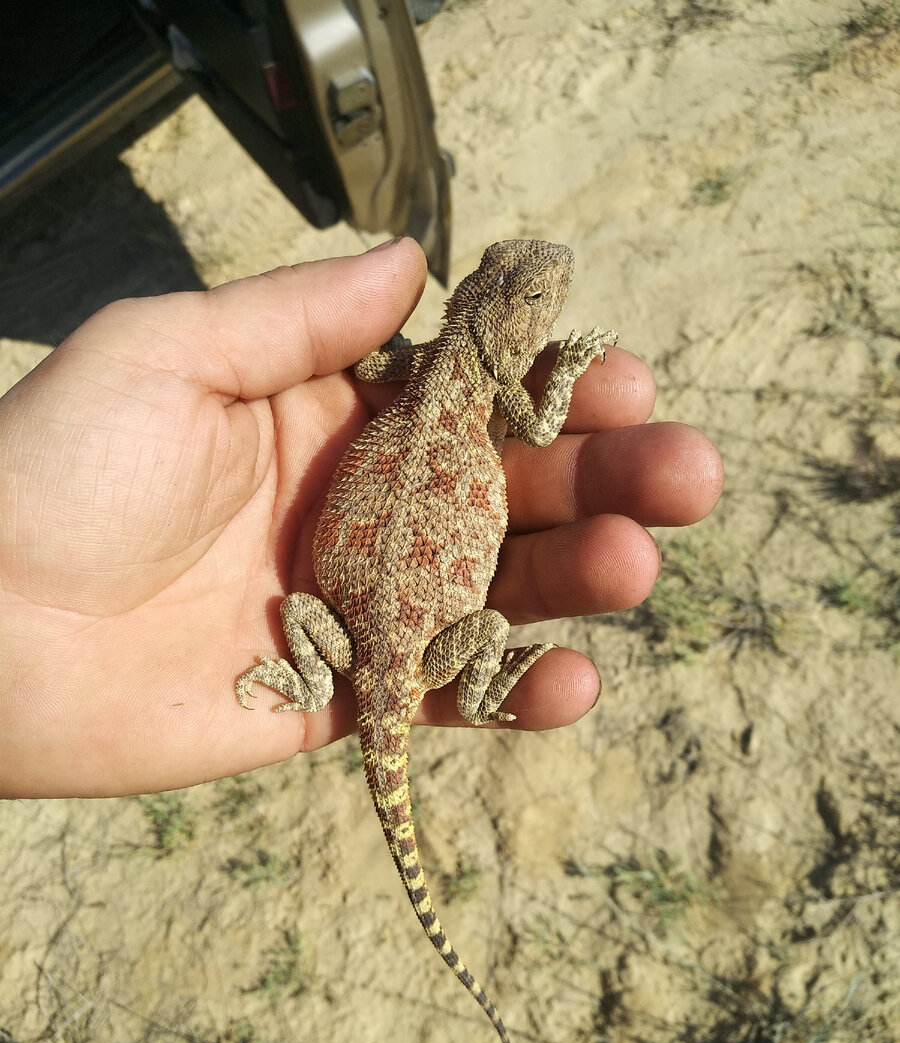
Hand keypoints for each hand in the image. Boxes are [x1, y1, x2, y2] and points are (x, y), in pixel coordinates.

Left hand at [0, 239, 721, 796]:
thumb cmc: (57, 471)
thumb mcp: (172, 352)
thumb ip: (301, 314)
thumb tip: (418, 256)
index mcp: (328, 417)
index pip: (468, 395)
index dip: (548, 384)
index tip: (617, 375)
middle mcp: (358, 509)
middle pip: (509, 492)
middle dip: (602, 478)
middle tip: (684, 472)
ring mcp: (359, 606)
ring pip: (498, 592)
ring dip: (579, 579)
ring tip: (638, 562)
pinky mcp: (343, 695)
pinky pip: (446, 695)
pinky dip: (514, 694)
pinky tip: (574, 680)